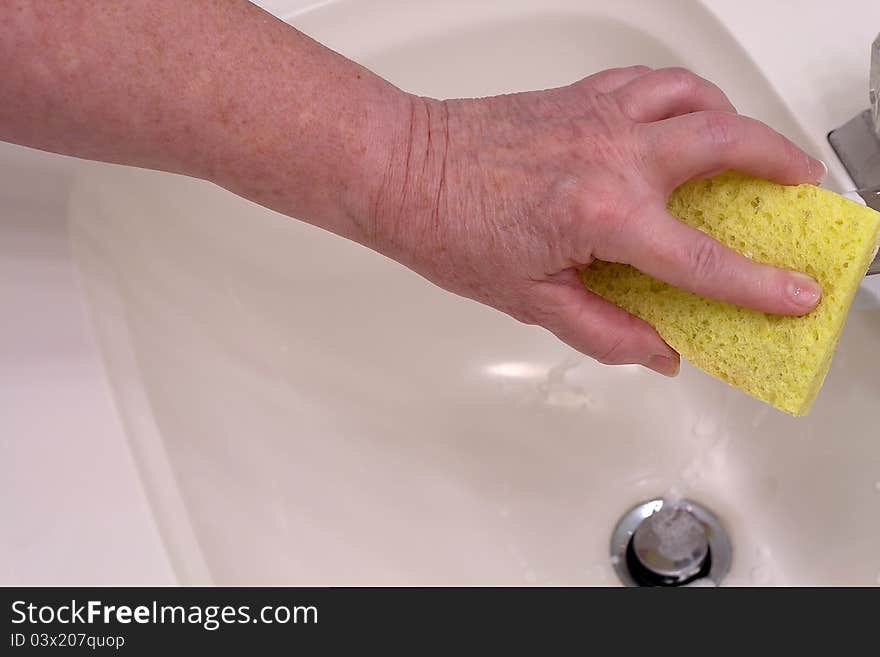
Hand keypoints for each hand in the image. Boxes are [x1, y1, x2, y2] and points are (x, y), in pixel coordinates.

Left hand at [370, 66, 824, 375]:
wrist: (402, 170)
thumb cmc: (449, 229)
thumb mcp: (531, 302)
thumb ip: (606, 330)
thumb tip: (660, 351)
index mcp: (603, 216)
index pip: (704, 260)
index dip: (759, 285)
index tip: (795, 294)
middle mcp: (612, 154)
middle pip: (729, 146)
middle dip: (782, 166)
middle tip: (802, 190)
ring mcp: (599, 116)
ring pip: (698, 99)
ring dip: (739, 122)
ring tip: (752, 151)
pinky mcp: (581, 95)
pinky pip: (652, 82)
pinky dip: (684, 97)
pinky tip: (683, 119)